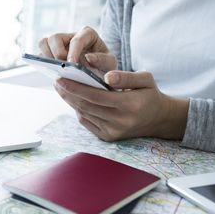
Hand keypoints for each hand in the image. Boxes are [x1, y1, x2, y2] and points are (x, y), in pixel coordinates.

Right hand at [38, 26, 113, 66]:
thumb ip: (103, 60)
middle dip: (56, 53)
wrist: (98, 73)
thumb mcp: (110, 64)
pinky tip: (51, 72)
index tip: (72, 64)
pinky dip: (43, 63)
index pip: (77, 39)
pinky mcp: (50, 54)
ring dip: (46, 56)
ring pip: (44, 43)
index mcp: (87, 34)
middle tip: (63, 67)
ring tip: (55, 69)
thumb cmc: (104, 66)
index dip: (73, 51)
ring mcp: (58, 45)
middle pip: (54, 37)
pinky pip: (40, 55)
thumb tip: (88, 58)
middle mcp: (70, 37)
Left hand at [54, 70, 188, 140]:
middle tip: (56, 80)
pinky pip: (87, 122)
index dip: (76, 87)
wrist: (158, 119)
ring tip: (61, 87)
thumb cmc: (149, 94)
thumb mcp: (146, 79)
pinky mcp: (108, 137)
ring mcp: (113, 131)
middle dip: (69, 92)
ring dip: (70, 101)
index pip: (96, 96)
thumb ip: (126, 76)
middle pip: (87, 105)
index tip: (61, 78)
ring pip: (85, 113)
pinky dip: (78, 110)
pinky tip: (72, 99)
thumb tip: (107, 76)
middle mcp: (121, 121)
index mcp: (130, 105)